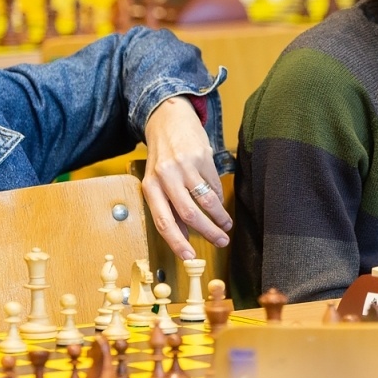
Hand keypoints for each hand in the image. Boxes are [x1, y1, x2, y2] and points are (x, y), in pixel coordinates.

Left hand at [141, 96, 230, 258]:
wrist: (169, 119)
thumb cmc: (162, 157)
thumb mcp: (156, 182)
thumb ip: (167, 207)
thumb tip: (182, 237)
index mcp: (150, 187)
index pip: (163, 222)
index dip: (177, 243)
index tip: (190, 257)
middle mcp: (165, 177)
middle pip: (189, 213)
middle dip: (208, 232)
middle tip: (222, 242)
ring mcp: (184, 166)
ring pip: (205, 200)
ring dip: (219, 217)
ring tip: (227, 226)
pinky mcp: (201, 156)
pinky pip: (213, 184)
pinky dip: (218, 198)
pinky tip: (220, 203)